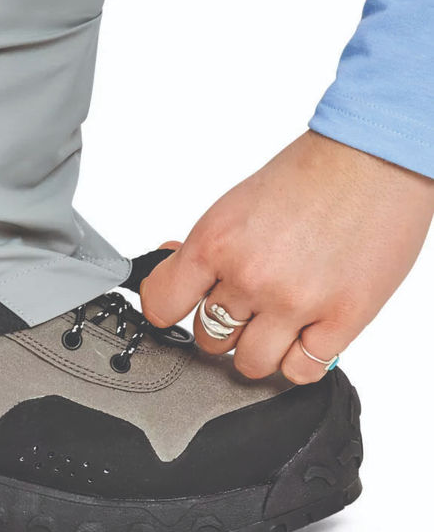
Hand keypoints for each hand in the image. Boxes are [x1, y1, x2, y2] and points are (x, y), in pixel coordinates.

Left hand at [140, 130, 433, 382]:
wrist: (369, 162)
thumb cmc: (305, 178)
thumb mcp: (234, 206)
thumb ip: (205, 248)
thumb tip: (173, 267)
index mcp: (215, 242)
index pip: (161, 304)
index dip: (167, 308)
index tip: (178, 307)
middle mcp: (249, 276)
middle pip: (208, 338)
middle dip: (222, 324)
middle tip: (243, 303)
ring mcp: (295, 302)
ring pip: (250, 364)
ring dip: (258, 347)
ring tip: (274, 322)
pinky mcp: (342, 319)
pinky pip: (301, 370)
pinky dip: (299, 358)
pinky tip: (304, 333)